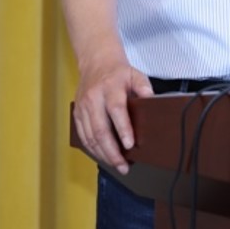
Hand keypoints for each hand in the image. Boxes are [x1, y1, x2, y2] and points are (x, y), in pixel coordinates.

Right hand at [71, 57, 153, 172]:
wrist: (95, 62)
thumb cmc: (118, 73)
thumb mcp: (135, 74)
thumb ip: (144, 87)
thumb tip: (152, 101)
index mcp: (110, 87)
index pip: (116, 110)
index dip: (123, 129)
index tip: (130, 145)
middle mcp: (93, 98)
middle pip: (100, 129)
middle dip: (112, 151)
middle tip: (123, 166)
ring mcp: (82, 106)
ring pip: (90, 136)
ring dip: (103, 154)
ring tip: (116, 165)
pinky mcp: (77, 113)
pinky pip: (83, 136)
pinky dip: (92, 149)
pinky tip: (103, 156)